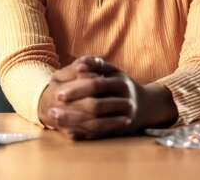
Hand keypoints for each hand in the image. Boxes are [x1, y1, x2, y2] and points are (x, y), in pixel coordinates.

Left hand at [43, 57, 178, 139]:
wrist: (147, 105)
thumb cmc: (122, 85)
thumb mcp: (113, 72)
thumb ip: (96, 65)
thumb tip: (79, 64)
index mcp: (121, 83)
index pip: (96, 86)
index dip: (77, 90)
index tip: (58, 94)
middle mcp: (124, 101)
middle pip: (95, 107)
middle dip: (72, 109)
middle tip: (52, 111)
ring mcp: (123, 118)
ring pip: (96, 124)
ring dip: (73, 123)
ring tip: (55, 121)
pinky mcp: (120, 131)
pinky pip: (99, 135)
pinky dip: (82, 133)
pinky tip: (66, 131)